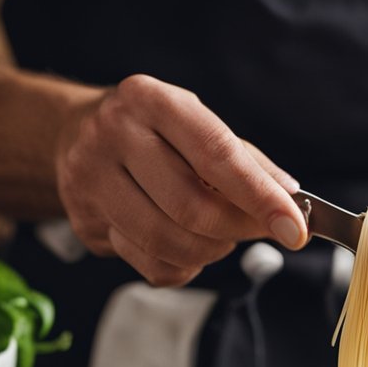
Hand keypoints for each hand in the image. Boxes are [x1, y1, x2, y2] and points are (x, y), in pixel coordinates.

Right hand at [54, 74, 306, 285]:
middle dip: (237, 229)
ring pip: (168, 243)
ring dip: (211, 251)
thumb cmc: (151, 130)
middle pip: (191, 207)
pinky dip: (183, 266)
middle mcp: (114, 135)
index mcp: (151, 100)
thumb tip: (289, 198)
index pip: (217, 155)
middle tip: (259, 230)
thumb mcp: (196, 124)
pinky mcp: (85, 222)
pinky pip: (150, 265)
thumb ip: (246, 161)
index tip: (295, 228)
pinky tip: (185, 245)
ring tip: (219, 235)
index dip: (260, 197)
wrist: (73, 133)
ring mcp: (91, 180)